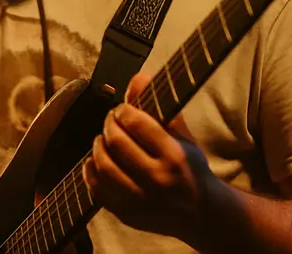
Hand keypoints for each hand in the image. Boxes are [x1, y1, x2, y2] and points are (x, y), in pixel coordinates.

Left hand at [82, 73, 221, 239]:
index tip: (122, 109)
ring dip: (98, 146)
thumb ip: (159, 108)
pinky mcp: (126, 215)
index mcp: (174, 156)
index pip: (136, 123)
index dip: (123, 110)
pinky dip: (91, 171)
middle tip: (111, 120)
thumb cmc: (191, 169)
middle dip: (109, 124)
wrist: (200, 214)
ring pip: (103, 165)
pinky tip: (95, 161)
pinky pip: (97, 189)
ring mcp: (140, 201)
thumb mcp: (183, 137)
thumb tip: (137, 78)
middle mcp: (157, 179)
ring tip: (104, 139)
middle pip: (116, 142)